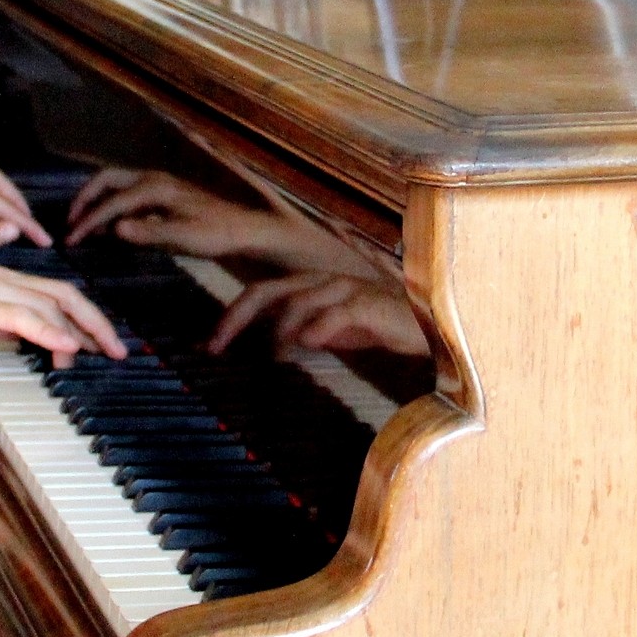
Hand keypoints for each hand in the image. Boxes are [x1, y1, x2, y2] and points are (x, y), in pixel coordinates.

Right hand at [0, 266, 122, 367]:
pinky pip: (20, 316)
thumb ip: (5, 328)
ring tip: (97, 353)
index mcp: (1, 280)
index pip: (56, 295)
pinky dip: (47, 330)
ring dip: (77, 331)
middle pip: (63, 294)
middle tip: (117, 348)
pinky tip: (65, 346)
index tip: (103, 342)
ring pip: (47, 304)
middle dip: (95, 321)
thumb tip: (35, 339)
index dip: (85, 317)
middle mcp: (0, 277)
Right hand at [66, 168, 279, 258]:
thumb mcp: (184, 238)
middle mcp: (154, 179)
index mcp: (156, 188)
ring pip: (117, 184)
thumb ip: (149, 232)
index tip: (71, 240)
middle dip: (85, 199)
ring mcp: (159, 184)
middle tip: (70, 224)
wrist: (246, 230)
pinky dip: (112, 206)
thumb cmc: (217, 235)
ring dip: (97, 201)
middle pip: (107, 179)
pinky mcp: (164, 194)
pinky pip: (128, 193)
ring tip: (84, 227)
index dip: (89, 221)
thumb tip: (115, 229)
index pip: (112, 203)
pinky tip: (110, 227)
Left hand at [208, 272, 427, 359]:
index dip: (231, 316)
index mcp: (309, 287)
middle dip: (236, 317)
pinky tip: (307, 344)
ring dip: (278, 329)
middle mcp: (321, 282)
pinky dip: (319, 327)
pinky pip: (338, 312)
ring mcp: (345, 290)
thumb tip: (273, 350)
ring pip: (299, 300)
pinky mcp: (368, 305)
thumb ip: (301, 336)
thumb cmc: (377, 325)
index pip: (260, 293)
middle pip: (268, 290)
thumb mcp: (331, 333)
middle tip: (215, 346)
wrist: (427, 323)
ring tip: (271, 355)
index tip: (209, 346)